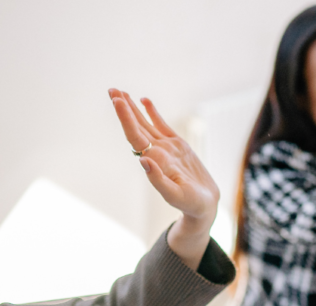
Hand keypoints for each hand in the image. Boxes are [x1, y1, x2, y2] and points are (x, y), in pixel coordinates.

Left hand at [108, 88, 218, 269]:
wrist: (204, 205)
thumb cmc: (190, 203)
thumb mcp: (174, 195)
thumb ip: (158, 180)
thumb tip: (143, 160)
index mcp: (155, 161)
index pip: (135, 135)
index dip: (126, 118)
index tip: (117, 101)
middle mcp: (157, 152)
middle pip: (136, 126)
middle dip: (123, 108)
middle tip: (111, 89)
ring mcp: (167, 147)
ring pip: (146, 123)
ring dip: (133, 108)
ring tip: (120, 92)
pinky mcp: (178, 146)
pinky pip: (162, 125)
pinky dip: (153, 112)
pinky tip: (144, 101)